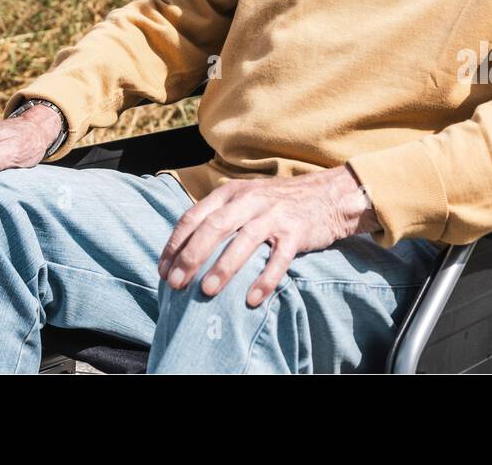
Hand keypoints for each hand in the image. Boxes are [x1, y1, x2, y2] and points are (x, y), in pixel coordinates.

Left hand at [157, 166, 377, 307]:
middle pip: (214, 227)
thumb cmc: (279, 202)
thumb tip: (185, 249)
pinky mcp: (296, 231)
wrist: (328, 195)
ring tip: (207, 290)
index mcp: (232, 192)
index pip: (195, 215)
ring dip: (224, 267)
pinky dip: (265, 279)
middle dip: (192, 256)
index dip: (176, 243)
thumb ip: (220, 214)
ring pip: (244, 240)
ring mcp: (274, 214)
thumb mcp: (245, 198)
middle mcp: (250, 199)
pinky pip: (278, 258)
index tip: (163, 269)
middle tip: (176, 283)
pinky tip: (252, 299)